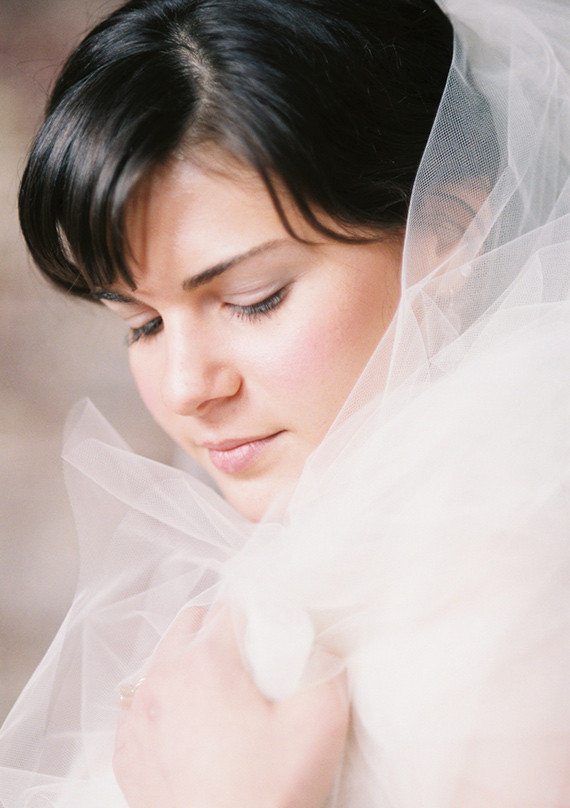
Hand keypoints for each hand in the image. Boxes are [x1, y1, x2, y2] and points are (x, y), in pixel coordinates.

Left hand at [113, 606, 348, 807]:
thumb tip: (319, 649)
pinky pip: (143, 702)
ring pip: (162, 657)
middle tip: (251, 660)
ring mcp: (138, 718)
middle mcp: (161, 680)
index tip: (275, 638)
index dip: (260, 615)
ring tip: (223, 691)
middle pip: (192, 622)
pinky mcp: (128, 752)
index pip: (232, 605)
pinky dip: (166, 698)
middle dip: (222, 629)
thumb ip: (327, 668)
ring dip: (191, 659)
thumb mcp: (320, 724)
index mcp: (204, 662)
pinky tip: (192, 723)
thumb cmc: (266, 796)